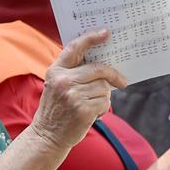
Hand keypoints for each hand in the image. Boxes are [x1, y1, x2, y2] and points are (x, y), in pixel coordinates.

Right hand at [32, 30, 127, 149]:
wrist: (47, 135)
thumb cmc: (56, 109)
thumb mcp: (56, 85)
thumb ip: (72, 72)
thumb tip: (101, 64)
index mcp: (56, 70)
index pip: (75, 48)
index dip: (91, 38)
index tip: (105, 33)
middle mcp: (63, 80)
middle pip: (99, 69)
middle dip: (113, 75)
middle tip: (122, 81)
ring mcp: (73, 95)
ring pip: (103, 87)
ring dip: (103, 96)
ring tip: (91, 105)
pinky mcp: (83, 110)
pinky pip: (104, 102)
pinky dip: (103, 108)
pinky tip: (92, 114)